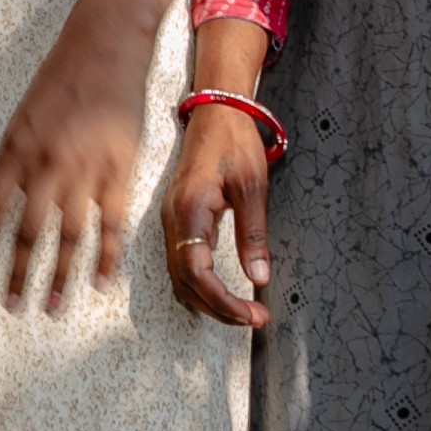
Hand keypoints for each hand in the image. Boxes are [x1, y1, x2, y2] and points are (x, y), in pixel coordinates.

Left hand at [0, 25, 152, 314]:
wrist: (105, 44)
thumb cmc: (61, 76)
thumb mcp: (23, 114)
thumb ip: (15, 159)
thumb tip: (4, 201)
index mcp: (14, 148)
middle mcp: (45, 163)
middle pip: (27, 232)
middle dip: (16, 274)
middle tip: (10, 307)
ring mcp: (85, 169)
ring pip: (68, 236)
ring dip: (58, 276)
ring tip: (49, 307)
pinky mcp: (120, 169)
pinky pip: (112, 224)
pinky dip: (106, 257)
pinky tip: (100, 282)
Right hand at [156, 107, 272, 326]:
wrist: (215, 112)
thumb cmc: (233, 142)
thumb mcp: (252, 186)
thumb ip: (253, 234)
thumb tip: (259, 277)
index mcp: (188, 212)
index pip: (197, 273)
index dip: (222, 301)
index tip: (251, 313)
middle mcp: (173, 221)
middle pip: (185, 283)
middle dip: (219, 308)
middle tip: (254, 318)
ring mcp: (171, 221)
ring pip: (180, 277)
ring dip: (209, 300)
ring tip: (242, 310)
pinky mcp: (177, 220)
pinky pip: (181, 263)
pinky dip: (200, 285)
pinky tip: (220, 291)